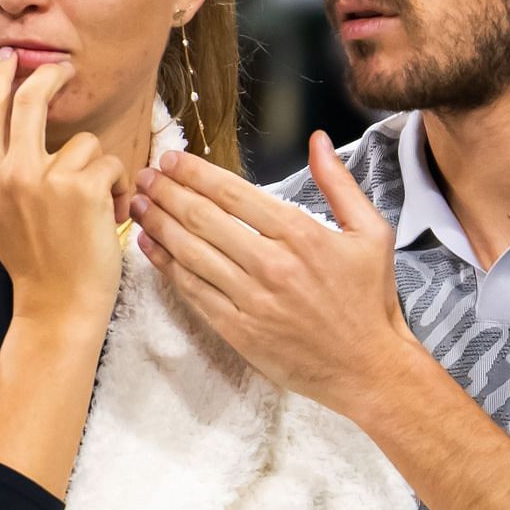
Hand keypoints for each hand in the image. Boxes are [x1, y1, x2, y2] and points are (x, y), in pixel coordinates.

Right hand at [0, 49, 133, 325]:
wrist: (56, 307)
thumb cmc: (35, 268)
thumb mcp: (0, 219)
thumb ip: (3, 180)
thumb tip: (9, 147)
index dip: (0, 80)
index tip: (9, 60)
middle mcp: (12, 172)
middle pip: (30, 99)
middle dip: (50, 74)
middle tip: (63, 68)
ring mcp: (47, 178)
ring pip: (85, 143)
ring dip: (99, 171)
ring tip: (94, 208)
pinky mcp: (82, 187)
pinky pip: (110, 165)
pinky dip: (116, 191)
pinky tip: (107, 218)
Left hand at [131, 129, 419, 412]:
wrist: (368, 368)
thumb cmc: (370, 300)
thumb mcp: (371, 232)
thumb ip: (339, 183)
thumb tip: (317, 141)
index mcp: (301, 234)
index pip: (233, 193)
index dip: (196, 173)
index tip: (173, 159)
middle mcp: (272, 264)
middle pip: (203, 218)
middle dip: (167, 191)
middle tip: (145, 175)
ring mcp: (252, 300)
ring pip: (191, 253)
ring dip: (159, 224)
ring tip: (138, 203)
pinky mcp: (238, 330)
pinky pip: (194, 292)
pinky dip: (167, 267)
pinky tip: (151, 247)